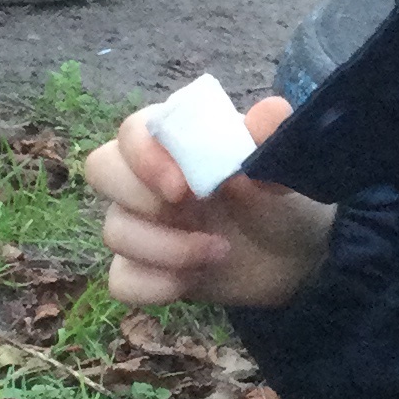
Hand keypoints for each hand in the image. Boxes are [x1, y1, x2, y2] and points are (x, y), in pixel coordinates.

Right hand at [84, 96, 335, 312]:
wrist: (297, 258)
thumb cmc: (281, 200)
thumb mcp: (285, 168)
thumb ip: (272, 139)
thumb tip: (267, 112)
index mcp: (176, 143)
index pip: (132, 130)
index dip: (144, 155)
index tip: (181, 185)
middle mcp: (148, 179)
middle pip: (101, 170)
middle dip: (142, 197)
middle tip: (190, 210)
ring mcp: (143, 225)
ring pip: (113, 230)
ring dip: (164, 248)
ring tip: (218, 252)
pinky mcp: (145, 269)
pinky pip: (121, 279)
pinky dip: (153, 286)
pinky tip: (191, 283)